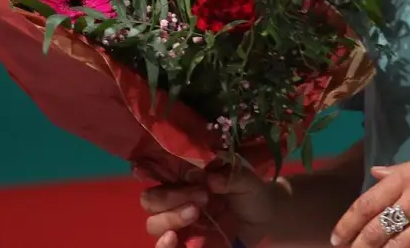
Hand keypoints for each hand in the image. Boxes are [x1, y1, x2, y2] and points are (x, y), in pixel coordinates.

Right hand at [139, 166, 277, 247]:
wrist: (267, 221)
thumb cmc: (252, 194)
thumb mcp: (247, 181)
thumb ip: (229, 177)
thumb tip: (209, 178)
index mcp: (186, 179)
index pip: (157, 174)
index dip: (147, 170)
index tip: (143, 170)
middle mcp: (176, 200)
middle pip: (151, 200)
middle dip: (170, 197)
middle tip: (201, 195)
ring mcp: (179, 224)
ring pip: (154, 223)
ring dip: (170, 217)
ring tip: (195, 213)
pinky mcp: (185, 243)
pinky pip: (165, 246)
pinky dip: (163, 244)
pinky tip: (172, 239)